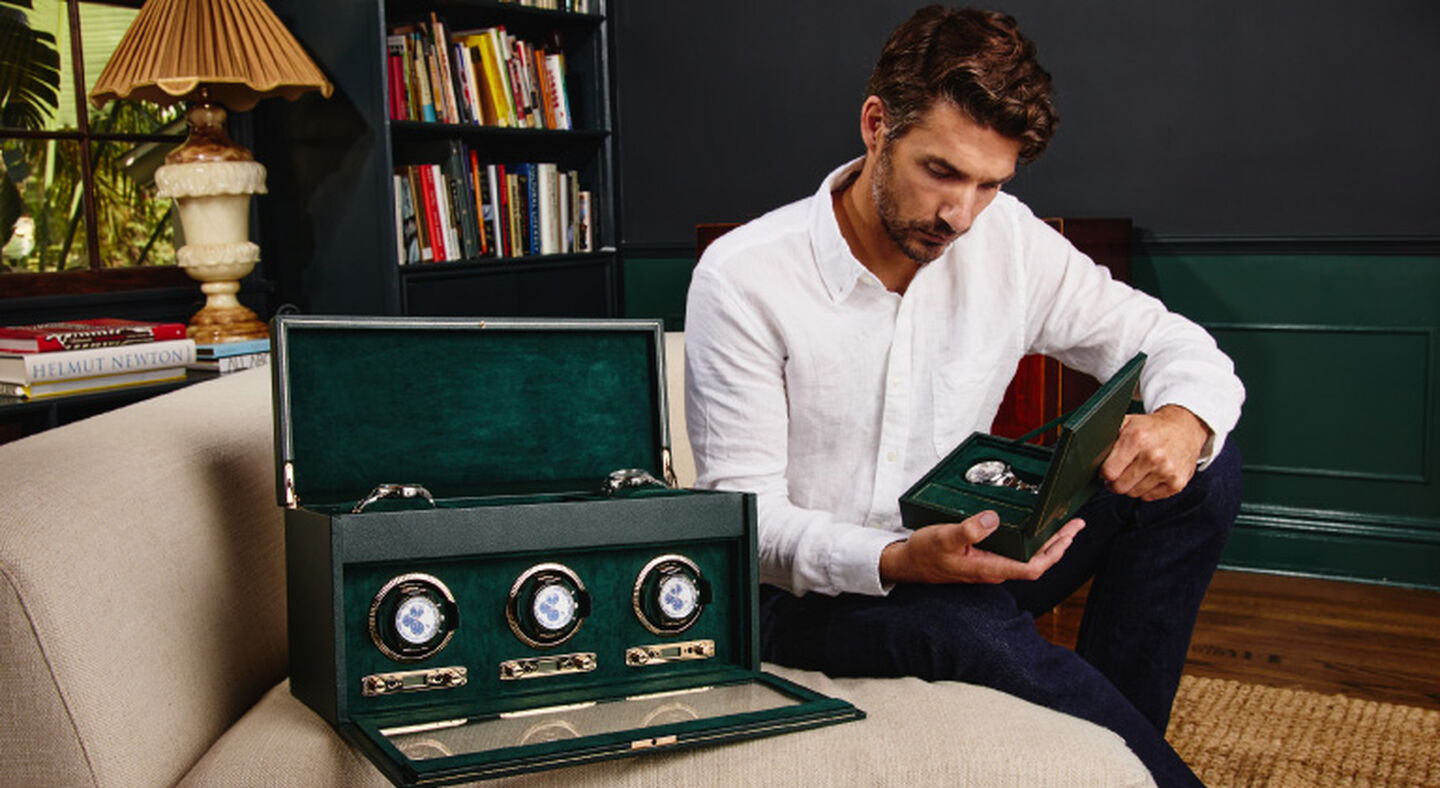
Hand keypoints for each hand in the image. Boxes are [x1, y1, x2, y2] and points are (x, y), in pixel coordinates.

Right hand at [879, 510, 1084, 584]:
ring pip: (1029, 558)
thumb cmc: (924, 553)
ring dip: (1049, 543)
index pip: (1032, 568)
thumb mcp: (944, 537)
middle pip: (1037, 562)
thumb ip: (968, 530)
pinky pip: (1017, 553)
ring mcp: (991, 565)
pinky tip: (1035, 531)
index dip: (1053, 553)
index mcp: (989, 568)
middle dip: (1059, 544)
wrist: (907, 564)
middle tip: (1076, 524)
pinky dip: (1032, 541)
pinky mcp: (985, 559)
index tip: (1067, 535)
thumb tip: (992, 519)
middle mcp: (994, 570)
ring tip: (1065, 526)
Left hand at [1099, 404, 1209, 500]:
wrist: (1185, 428)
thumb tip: (1087, 453)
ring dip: (1130, 486)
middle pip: (1119, 486)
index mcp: (1137, 438)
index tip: (1106, 469)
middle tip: (1117, 473)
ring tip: (1135, 471)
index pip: (1109, 471)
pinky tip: (1149, 475)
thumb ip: (1108, 436)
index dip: (1104, 473)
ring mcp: (1167, 471)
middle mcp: (1153, 455)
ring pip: (1133, 493)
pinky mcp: (1177, 483)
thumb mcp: (1128, 422)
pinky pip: (1149, 497)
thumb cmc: (1152, 428)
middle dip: (1114, 482)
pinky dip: (1145, 489)